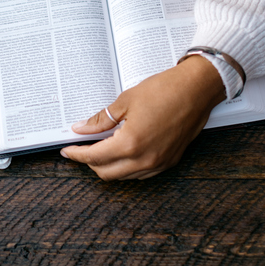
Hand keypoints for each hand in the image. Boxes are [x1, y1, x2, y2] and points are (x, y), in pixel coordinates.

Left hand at [60, 55, 225, 179]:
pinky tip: (123, 152)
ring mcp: (159, 163)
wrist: (197, 89)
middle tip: (82, 149)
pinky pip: (142, 173)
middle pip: (107, 173)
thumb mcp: (126, 101)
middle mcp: (145, 159)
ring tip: (101, 148)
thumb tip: (81, 128)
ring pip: (124, 176)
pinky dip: (127, 167)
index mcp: (130, 144)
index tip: (67, 151)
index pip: (94, 157)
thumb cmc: (165, 90)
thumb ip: (101, 119)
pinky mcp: (170, 161)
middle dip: (90, 163)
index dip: (77, 154)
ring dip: (109, 166)